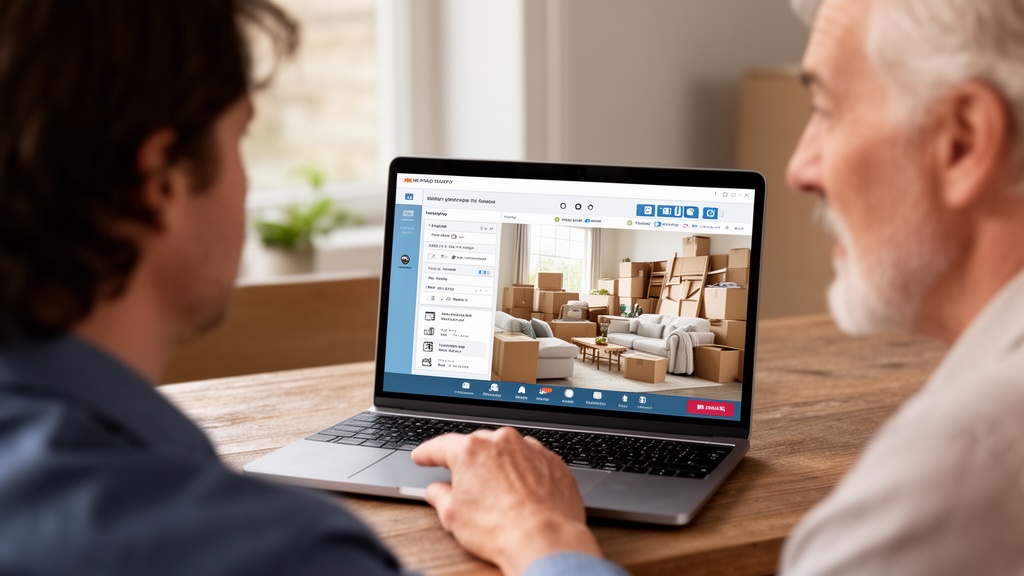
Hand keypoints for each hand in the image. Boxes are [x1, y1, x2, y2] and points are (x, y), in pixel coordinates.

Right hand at [411, 427, 602, 574]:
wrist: (545, 540)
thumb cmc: (500, 529)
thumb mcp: (454, 516)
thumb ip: (440, 496)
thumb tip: (437, 491)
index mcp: (471, 451)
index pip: (440, 446)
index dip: (427, 453)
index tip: (422, 456)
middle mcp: (501, 442)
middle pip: (476, 446)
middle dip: (467, 463)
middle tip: (462, 483)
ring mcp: (530, 449)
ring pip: (506, 451)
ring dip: (498, 466)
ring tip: (497, 495)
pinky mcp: (552, 461)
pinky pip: (531, 460)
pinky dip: (523, 472)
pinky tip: (520, 493)